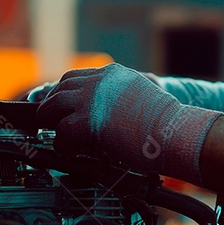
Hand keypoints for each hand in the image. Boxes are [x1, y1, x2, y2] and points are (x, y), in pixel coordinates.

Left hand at [36, 64, 219, 182]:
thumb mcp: (143, 95)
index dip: (65, 91)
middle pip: (61, 88)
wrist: (174, 131)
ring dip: (51, 122)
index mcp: (113, 73)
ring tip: (54, 135)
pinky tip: (69, 151)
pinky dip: (62, 144)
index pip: (77, 77)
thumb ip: (122, 98)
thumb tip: (112, 115)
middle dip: (52, 104)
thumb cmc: (167, 121)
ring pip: (54, 106)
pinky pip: (62, 132)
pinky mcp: (87, 121)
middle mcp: (99, 81)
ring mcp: (91, 99)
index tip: (59, 102)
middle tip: (48, 119)